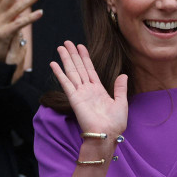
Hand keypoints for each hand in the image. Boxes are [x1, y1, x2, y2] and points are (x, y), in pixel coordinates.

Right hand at [50, 41, 127, 159]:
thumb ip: (120, 88)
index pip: (90, 69)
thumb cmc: (115, 123)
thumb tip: (123, 75)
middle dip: (73, 55)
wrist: (107, 134)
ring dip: (66, 59)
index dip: (85, 57)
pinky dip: (59, 73)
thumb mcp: (122, 102)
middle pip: (79, 68)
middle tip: (67, 42)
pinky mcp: (74, 99)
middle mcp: (88, 90)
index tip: (80, 46)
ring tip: (61, 47)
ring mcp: (80, 93)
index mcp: (99, 90)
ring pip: (72, 72)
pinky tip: (53, 63)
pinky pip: (66, 83)